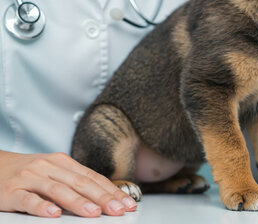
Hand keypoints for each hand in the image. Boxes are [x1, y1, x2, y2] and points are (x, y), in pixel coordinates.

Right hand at [0, 151, 136, 217]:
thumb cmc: (27, 173)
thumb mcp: (53, 171)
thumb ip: (76, 182)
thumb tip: (106, 196)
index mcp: (63, 162)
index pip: (93, 178)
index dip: (112, 191)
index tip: (128, 203)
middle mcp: (48, 167)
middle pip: (81, 183)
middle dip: (103, 198)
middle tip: (118, 210)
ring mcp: (29, 178)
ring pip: (58, 190)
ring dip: (78, 202)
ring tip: (94, 213)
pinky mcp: (11, 191)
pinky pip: (28, 199)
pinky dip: (41, 206)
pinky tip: (53, 214)